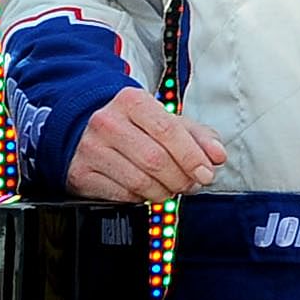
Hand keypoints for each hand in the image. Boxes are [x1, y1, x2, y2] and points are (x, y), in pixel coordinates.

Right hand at [63, 88, 227, 202]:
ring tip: (171, 188)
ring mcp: (92, 148)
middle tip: (190, 184)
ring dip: (164, 192)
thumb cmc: (132, 126)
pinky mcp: (82, 173)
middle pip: (155, 160)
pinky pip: (122, 195)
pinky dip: (141, 198)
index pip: (168, 130)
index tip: (206, 172)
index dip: (191, 156)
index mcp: (132, 101)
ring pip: (140, 182)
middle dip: (181, 179)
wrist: (83, 129)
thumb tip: (217, 155)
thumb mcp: (165, 121)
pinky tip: (146, 190)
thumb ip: (197, 136)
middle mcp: (108, 122)